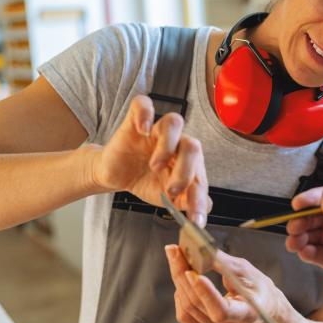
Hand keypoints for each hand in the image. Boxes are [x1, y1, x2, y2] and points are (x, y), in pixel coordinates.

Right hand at [91, 95, 209, 224]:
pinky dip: (144, 114)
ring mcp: (157, 130)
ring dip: (167, 147)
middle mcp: (177, 143)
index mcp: (189, 162)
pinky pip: (143, 105)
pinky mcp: (135, 121)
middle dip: (185, 171)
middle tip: (171, 189)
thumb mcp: (166, 199)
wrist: (116, 175)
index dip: (199, 198)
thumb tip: (206, 210)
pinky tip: (143, 130)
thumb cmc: (145, 181)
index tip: (195, 218)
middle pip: (192, 146)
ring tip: (155, 165)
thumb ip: (185, 202)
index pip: (201, 175)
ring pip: (174, 122)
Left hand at [165, 244, 286, 322]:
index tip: (190, 272)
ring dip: (179, 281)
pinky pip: (184, 316)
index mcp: (247, 314)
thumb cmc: (256, 287)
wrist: (262, 307)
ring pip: (187, 308)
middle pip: (198, 304)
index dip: (204, 293)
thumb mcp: (246, 270)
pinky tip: (184, 282)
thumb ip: (222, 263)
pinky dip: (180, 295)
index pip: (221, 310)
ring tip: (180, 261)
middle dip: (182, 274)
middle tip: (174, 251)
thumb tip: (199, 252)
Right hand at [284, 185, 322, 309]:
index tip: (297, 204)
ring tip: (293, 241)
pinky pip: (319, 254)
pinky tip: (302, 252)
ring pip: (317, 234)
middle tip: (292, 226)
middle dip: (304, 219)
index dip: (314, 199)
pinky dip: (308, 252)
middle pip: (321, 215)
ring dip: (303, 236)